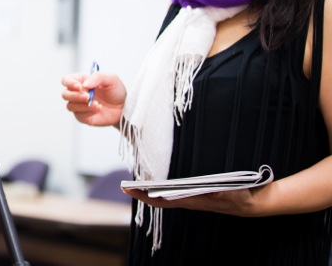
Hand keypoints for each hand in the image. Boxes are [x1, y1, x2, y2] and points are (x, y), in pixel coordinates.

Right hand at [61, 71, 125, 126]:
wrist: (124, 108)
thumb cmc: (116, 92)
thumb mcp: (111, 78)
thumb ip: (97, 77)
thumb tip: (84, 84)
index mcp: (81, 81)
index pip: (67, 80)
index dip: (69, 83)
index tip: (79, 86)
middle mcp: (78, 93)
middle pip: (65, 94)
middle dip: (75, 96)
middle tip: (88, 96)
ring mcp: (79, 106)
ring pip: (70, 106)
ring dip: (81, 105)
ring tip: (96, 104)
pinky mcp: (83, 116)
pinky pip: (78, 115)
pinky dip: (88, 112)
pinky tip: (98, 109)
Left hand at [124, 183, 263, 216]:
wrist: (256, 202)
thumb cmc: (242, 196)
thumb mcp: (232, 193)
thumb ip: (220, 191)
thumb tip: (207, 189)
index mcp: (195, 201)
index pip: (164, 201)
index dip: (146, 196)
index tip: (130, 189)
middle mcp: (191, 201)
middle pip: (161, 200)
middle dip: (144, 193)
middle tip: (126, 186)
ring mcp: (193, 198)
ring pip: (167, 197)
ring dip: (152, 191)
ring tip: (138, 181)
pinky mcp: (198, 194)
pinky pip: (176, 193)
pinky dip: (165, 188)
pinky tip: (159, 180)